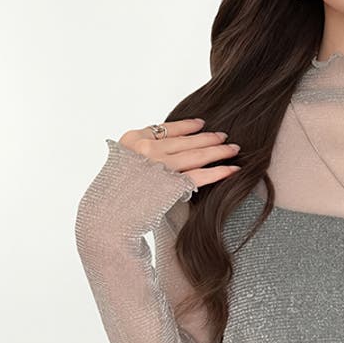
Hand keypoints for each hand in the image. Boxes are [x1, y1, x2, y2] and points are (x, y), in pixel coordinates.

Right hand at [118, 118, 241, 188]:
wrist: (109, 218)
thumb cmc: (117, 197)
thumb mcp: (123, 165)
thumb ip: (143, 156)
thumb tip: (169, 152)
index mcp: (133, 139)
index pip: (166, 129)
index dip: (187, 126)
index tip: (201, 124)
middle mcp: (146, 149)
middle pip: (186, 141)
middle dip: (209, 138)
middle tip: (225, 136)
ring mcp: (160, 165)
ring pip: (197, 154)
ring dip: (219, 151)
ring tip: (234, 149)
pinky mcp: (172, 184)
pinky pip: (201, 175)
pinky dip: (220, 171)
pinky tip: (233, 169)